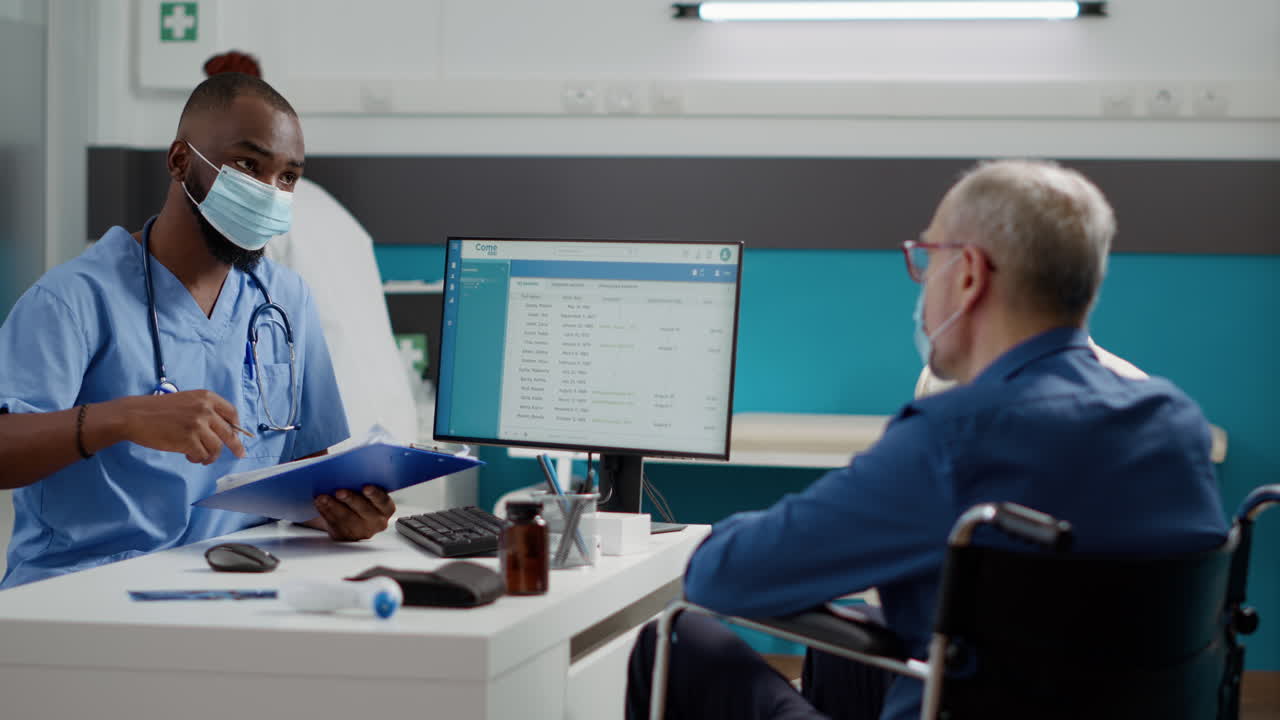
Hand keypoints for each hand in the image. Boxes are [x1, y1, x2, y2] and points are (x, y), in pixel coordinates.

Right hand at [105, 391, 245, 463]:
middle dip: (235, 446)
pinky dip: (198, 459)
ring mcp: (198, 425)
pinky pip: (202, 455)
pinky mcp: (188, 440)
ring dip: (211, 455)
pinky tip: (190, 457)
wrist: (135, 415)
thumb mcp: (187, 401)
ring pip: (216, 447)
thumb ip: (205, 410)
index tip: (237, 435)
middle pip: (229, 432)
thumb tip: (222, 429)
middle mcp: (205, 410)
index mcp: (206, 397)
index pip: (232, 413)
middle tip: (239, 454)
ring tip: (201, 457)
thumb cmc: (158, 410)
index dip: (236, 426)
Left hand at [311, 485, 395, 540]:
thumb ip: (364, 480)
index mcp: (386, 508)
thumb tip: (352, 469)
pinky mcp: (345, 536)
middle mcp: (377, 522)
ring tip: (323, 497)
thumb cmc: (359, 494)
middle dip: (351, 500)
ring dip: (333, 506)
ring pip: (347, 519)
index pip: (384, 502)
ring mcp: (361, 531)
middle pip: (365, 511)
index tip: (365, 487)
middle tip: (339, 491)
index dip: (375, 495)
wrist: (347, 511)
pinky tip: (320, 503)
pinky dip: (325, 512)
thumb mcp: (366, 488)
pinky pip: (335, 525)